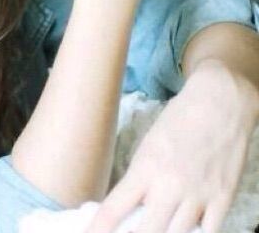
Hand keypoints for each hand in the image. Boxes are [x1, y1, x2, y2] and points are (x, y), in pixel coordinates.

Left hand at [83, 63, 256, 232]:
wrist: (219, 103)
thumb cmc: (180, 119)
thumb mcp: (149, 144)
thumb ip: (141, 177)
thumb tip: (133, 206)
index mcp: (145, 167)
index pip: (116, 207)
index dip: (100, 228)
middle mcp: (170, 185)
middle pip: (147, 231)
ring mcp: (198, 195)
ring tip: (155, 231)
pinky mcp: (223, 199)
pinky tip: (185, 231)